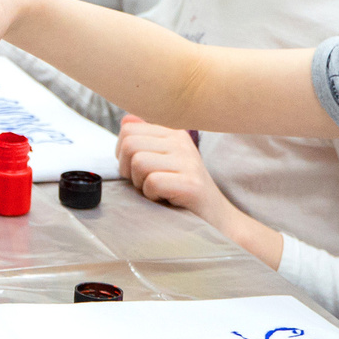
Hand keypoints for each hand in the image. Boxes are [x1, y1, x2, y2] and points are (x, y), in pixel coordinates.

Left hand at [116, 118, 231, 226]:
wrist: (216, 219)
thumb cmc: (180, 193)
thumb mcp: (160, 162)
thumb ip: (142, 140)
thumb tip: (125, 119)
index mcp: (173, 133)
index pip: (128, 130)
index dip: (122, 154)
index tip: (139, 170)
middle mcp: (182, 142)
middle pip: (130, 145)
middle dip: (128, 170)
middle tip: (146, 184)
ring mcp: (188, 161)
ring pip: (138, 162)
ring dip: (140, 184)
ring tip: (158, 191)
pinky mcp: (191, 183)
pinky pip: (152, 182)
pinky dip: (152, 195)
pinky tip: (166, 199)